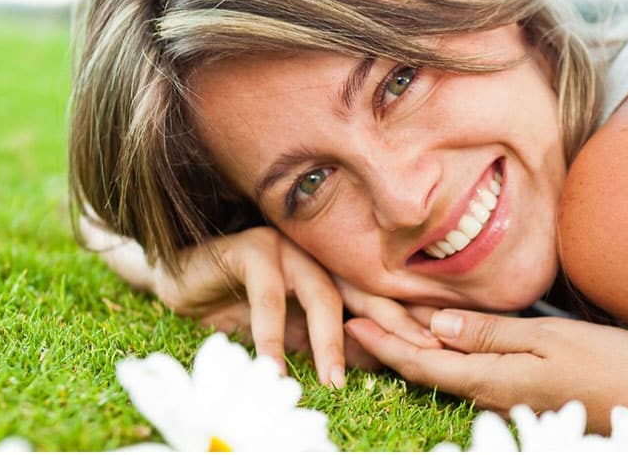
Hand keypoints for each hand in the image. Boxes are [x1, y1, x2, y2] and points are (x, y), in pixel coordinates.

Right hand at [80, 215, 438, 384]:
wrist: (188, 281)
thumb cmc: (244, 304)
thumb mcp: (294, 330)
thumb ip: (331, 338)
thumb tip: (378, 359)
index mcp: (335, 267)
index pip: (379, 296)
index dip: (408, 319)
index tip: (439, 345)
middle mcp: (320, 254)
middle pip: (365, 290)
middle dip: (395, 322)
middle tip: (421, 351)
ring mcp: (291, 247)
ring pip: (322, 294)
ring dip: (329, 341)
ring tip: (335, 381)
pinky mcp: (256, 249)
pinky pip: (268, 299)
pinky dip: (271, 337)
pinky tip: (274, 367)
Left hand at [345, 309, 627, 434]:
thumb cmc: (610, 367)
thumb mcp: (550, 341)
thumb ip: (490, 335)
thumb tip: (436, 328)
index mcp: (492, 380)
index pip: (423, 364)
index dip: (385, 346)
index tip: (352, 325)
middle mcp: (491, 393)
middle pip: (427, 370)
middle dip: (388, 346)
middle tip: (354, 321)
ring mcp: (507, 396)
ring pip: (446, 370)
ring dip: (413, 348)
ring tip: (384, 324)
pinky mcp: (522, 392)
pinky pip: (469, 371)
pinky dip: (444, 353)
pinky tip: (440, 339)